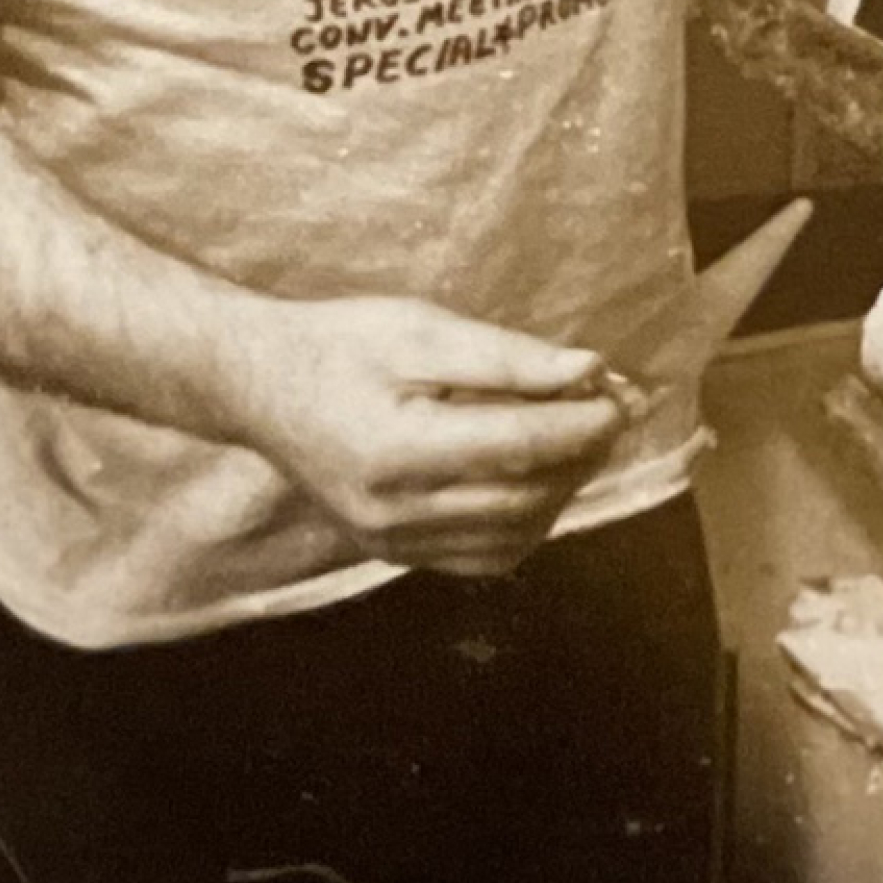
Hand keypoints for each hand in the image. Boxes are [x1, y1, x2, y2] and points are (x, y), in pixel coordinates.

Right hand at [226, 294, 627, 576]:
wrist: (259, 385)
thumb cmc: (339, 342)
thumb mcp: (419, 326)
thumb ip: (506, 355)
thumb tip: (589, 370)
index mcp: (398, 449)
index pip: (520, 447)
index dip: (583, 423)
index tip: (623, 394)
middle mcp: (395, 512)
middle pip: (524, 497)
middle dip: (581, 454)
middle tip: (610, 409)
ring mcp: (392, 543)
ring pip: (513, 536)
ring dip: (561, 491)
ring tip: (577, 437)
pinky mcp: (393, 554)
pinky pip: (484, 557)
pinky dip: (527, 521)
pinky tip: (537, 478)